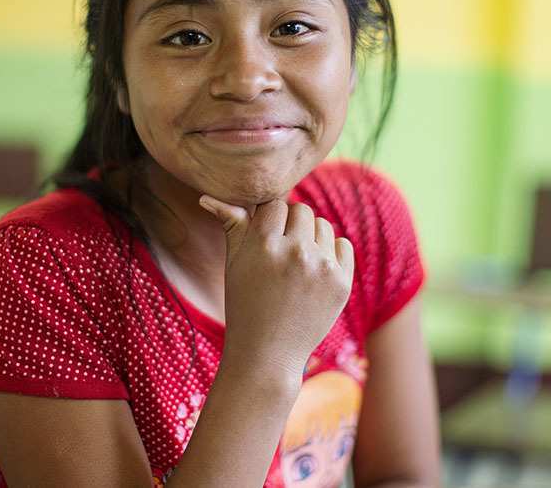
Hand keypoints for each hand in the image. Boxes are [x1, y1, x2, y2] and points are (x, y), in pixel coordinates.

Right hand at [198, 195, 354, 377]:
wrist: (268, 353)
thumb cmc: (244, 304)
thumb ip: (231, 224)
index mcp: (264, 245)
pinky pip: (342, 244)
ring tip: (296, 263)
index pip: (275, 204)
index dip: (268, 220)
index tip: (264, 239)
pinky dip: (330, 253)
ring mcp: (322, 268)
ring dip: (311, 237)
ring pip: (323, 225)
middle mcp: (296, 252)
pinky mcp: (342, 282)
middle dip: (290, 225)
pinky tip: (314, 271)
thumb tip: (208, 197)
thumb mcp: (234, 263)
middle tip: (280, 251)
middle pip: (301, 210)